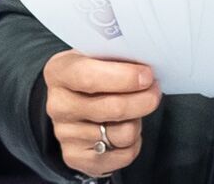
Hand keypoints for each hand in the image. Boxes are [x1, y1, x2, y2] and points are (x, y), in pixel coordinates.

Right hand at [43, 49, 160, 175]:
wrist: (72, 101)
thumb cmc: (94, 72)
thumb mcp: (98, 55)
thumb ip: (117, 58)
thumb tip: (147, 65)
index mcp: (59, 72)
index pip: (89, 77)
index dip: (124, 77)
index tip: (147, 76)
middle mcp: (58, 105)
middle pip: (113, 109)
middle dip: (144, 100)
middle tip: (154, 91)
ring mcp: (65, 134)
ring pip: (122, 133)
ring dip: (138, 121)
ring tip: (136, 110)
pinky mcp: (76, 158)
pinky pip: (123, 155)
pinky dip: (134, 142)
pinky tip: (127, 127)